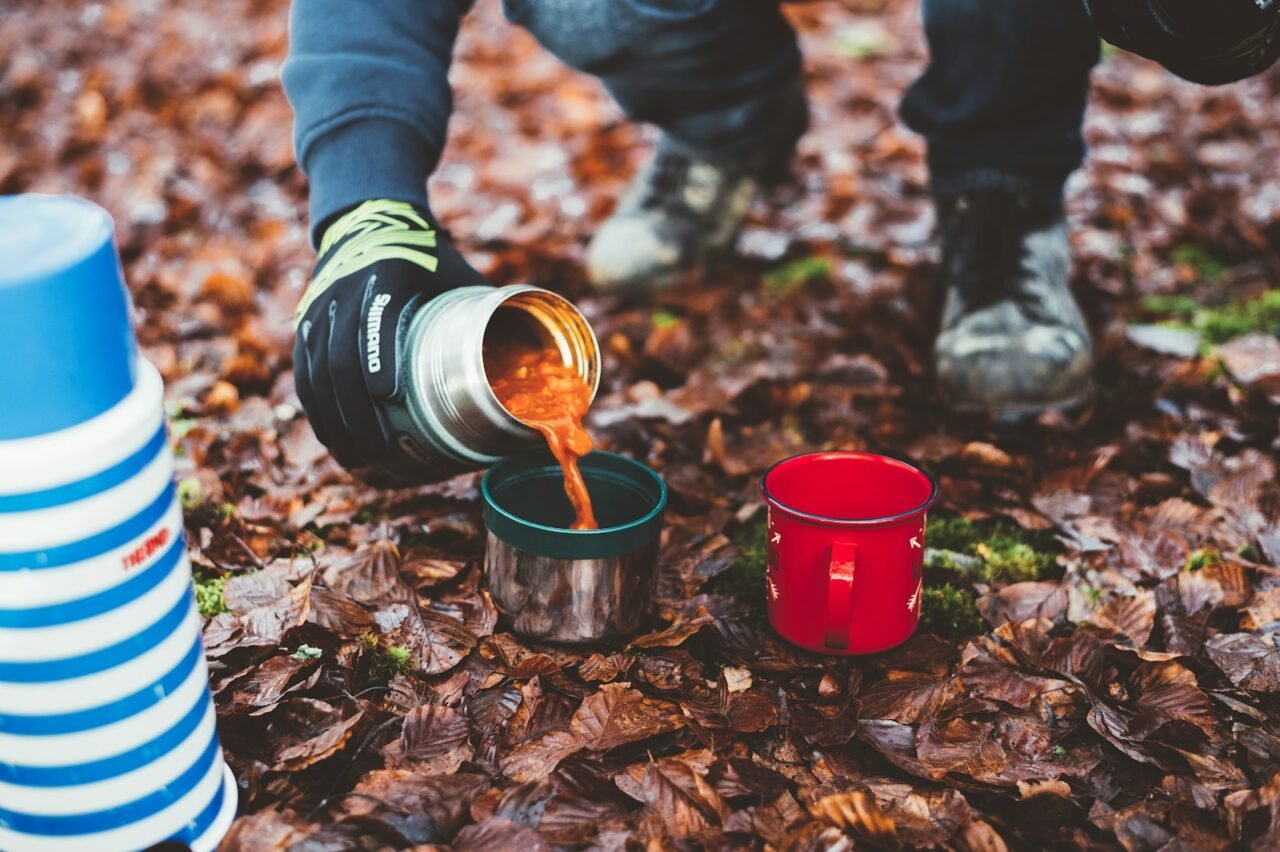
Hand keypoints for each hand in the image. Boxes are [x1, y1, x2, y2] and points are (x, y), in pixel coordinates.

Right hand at [293, 198, 488, 473]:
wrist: (370, 220)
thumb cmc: (430, 259)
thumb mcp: (460, 274)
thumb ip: (494, 314)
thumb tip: (543, 367)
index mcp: (387, 273)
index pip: (376, 315)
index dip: (379, 355)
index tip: (388, 395)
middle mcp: (344, 291)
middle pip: (339, 355)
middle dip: (354, 409)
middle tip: (377, 449)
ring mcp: (319, 308)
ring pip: (316, 370)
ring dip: (333, 418)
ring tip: (355, 458)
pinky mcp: (306, 325)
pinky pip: (304, 372)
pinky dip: (317, 409)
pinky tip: (333, 440)